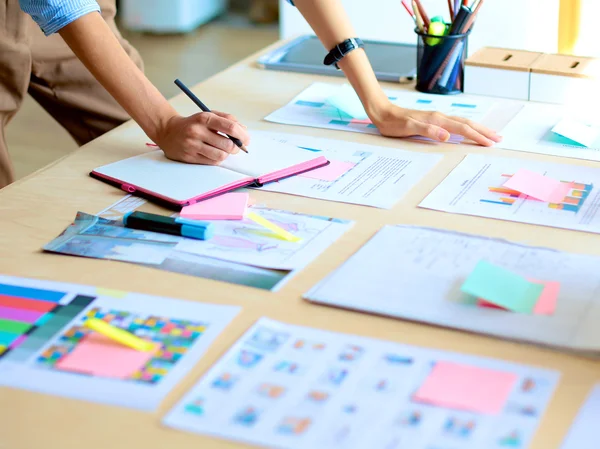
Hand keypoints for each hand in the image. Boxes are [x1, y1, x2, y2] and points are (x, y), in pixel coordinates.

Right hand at [154, 111, 249, 164]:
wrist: (168, 131)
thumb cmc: (194, 124)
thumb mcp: (209, 115)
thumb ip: (227, 119)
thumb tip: (244, 129)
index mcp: (204, 118)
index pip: (230, 127)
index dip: (243, 135)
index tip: (246, 140)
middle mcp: (198, 132)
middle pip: (227, 145)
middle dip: (236, 148)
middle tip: (236, 147)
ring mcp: (192, 145)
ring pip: (220, 156)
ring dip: (226, 154)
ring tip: (223, 150)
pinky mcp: (189, 157)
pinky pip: (211, 162)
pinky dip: (217, 159)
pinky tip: (214, 153)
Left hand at [369, 102, 501, 146]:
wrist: (383, 112)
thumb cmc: (394, 123)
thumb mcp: (408, 128)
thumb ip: (427, 130)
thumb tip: (446, 135)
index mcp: (437, 119)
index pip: (462, 129)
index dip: (477, 136)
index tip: (490, 143)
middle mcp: (440, 116)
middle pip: (467, 123)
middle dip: (483, 131)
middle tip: (498, 139)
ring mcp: (437, 117)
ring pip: (462, 122)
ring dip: (477, 128)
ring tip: (489, 134)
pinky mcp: (433, 119)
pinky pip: (455, 123)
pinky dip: (465, 127)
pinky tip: (467, 130)